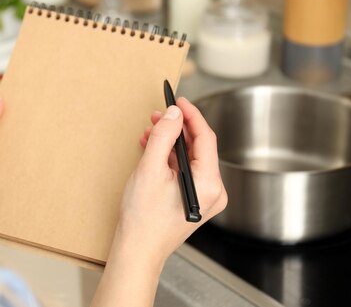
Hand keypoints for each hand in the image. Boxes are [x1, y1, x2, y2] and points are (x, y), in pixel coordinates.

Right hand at [114, 97, 226, 266]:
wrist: (137, 250)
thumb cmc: (143, 219)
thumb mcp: (150, 169)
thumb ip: (164, 136)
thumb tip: (174, 113)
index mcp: (209, 183)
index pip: (206, 137)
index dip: (191, 115)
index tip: (178, 100)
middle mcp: (213, 191)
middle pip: (199, 147)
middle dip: (177, 128)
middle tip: (158, 115)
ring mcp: (205, 197)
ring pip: (191, 157)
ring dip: (171, 142)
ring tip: (151, 131)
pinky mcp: (194, 199)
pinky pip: (185, 170)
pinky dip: (170, 158)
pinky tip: (153, 150)